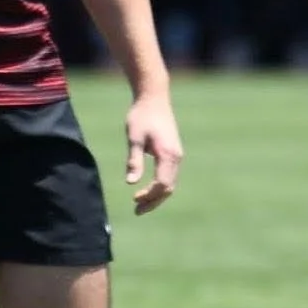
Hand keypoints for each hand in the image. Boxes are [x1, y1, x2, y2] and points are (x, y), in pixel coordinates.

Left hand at [125, 90, 183, 216]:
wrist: (153, 98)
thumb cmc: (141, 116)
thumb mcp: (134, 137)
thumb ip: (134, 160)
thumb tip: (130, 182)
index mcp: (167, 154)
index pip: (162, 184)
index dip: (149, 196)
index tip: (134, 200)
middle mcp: (176, 157)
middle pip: (168, 188)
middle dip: (154, 201)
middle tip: (136, 210)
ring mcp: (177, 155)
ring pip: (170, 183)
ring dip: (157, 195)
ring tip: (139, 204)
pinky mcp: (173, 153)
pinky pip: (169, 176)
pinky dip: (160, 186)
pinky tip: (147, 190)